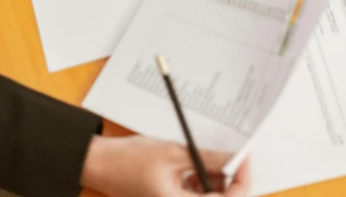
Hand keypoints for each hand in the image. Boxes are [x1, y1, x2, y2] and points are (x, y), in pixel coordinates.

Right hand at [81, 135, 249, 196]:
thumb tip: (234, 157)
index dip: (242, 179)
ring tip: (205, 154)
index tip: (244, 156)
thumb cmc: (131, 161)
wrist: (101, 164)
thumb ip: (207, 159)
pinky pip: (195, 196)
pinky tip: (192, 162)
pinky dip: (200, 180)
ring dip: (213, 179)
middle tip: (229, 153)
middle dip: (228, 178)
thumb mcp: (173, 153)